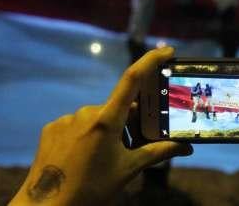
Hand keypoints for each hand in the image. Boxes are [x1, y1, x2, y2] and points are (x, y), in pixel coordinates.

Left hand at [10, 47, 191, 205]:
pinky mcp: (51, 129)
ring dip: (109, 131)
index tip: (166, 51)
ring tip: (107, 159)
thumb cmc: (92, 188)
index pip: (132, 80)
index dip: (150, 61)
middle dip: (131, 122)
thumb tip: (187, 148)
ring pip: (98, 118)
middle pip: (118, 108)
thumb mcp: (129, 169)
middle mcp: (85, 113)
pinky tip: (86, 157)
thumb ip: (158, 152)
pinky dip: (88, 136)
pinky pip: (77, 125)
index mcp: (106, 120)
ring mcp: (65, 120)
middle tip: (135, 146)